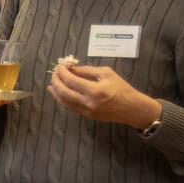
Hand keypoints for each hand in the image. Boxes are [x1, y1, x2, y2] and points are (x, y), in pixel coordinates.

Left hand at [46, 64, 161, 128]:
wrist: (132, 108)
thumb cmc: (122, 88)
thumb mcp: (106, 73)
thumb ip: (87, 71)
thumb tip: (71, 68)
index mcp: (94, 90)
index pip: (71, 80)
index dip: (62, 72)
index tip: (60, 66)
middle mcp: (88, 102)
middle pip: (64, 92)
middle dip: (56, 82)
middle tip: (54, 74)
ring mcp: (86, 111)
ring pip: (65, 102)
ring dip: (56, 92)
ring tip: (51, 85)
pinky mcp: (87, 116)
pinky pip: (70, 107)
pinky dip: (63, 100)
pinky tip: (59, 94)